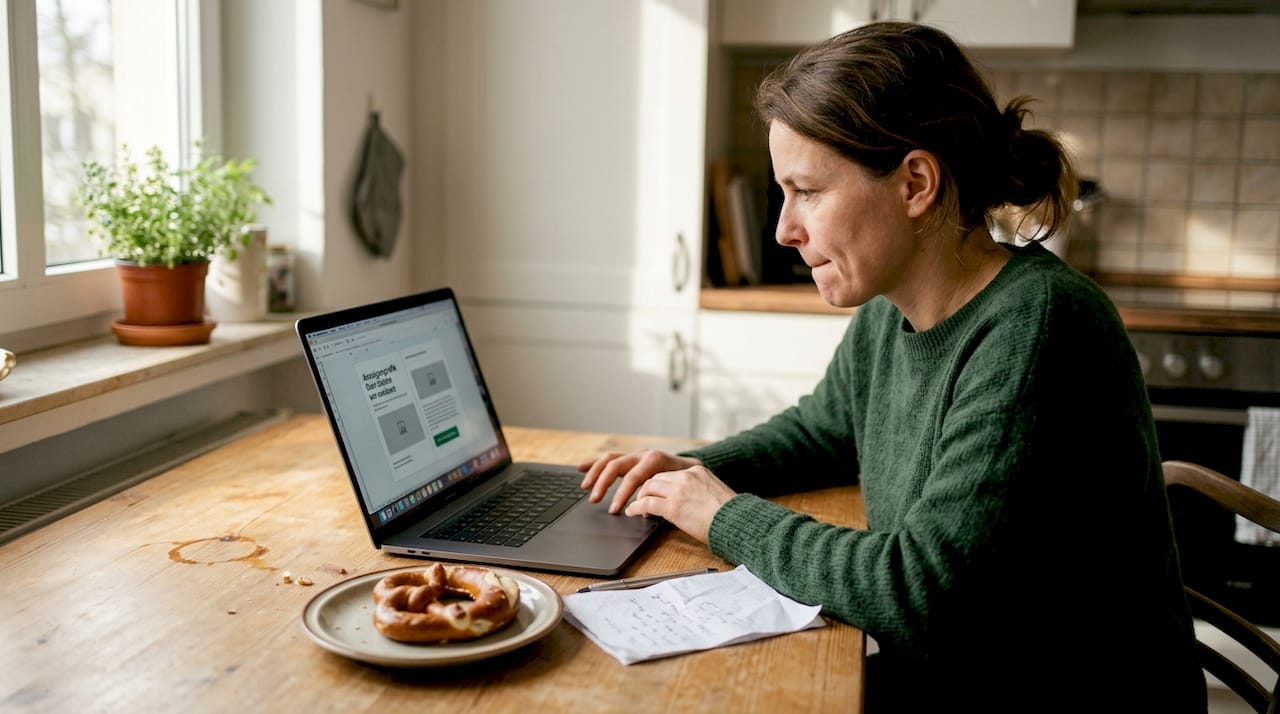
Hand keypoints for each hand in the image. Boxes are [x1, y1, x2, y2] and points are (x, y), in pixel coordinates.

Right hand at [579, 449, 703, 513]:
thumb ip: (663, 497)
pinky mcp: (631, 459)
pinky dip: (595, 463)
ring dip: (596, 473)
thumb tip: (645, 511)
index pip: (633, 477)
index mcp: (655, 460)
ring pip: (610, 459)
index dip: (622, 494)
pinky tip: (580, 467)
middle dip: (603, 483)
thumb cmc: (688, 482)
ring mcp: (636, 455)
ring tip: (586, 487)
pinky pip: (610, 458)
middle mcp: (644, 455)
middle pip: (617, 465)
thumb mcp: (681, 488)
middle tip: (594, 500)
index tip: (615, 510)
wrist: (694, 468)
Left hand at [624, 465, 736, 543]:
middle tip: (642, 500)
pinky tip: (632, 512)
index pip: (670, 473)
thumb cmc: (730, 514)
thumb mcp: (714, 493)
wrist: (737, 521)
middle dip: (646, 489)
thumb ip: (698, 491)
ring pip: (648, 487)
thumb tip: (688, 502)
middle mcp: (686, 476)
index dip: (660, 485)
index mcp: (697, 471)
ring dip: (640, 497)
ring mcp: (679, 490)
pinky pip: (646, 503)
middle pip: (656, 478)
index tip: (656, 493)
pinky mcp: (673, 506)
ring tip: (635, 507)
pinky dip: (636, 507)